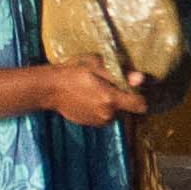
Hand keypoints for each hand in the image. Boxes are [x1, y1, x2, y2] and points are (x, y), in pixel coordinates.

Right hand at [34, 59, 148, 128]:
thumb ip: (121, 74)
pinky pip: (101, 116)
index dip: (139, 96)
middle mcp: (107, 114)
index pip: (140, 105)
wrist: (50, 89)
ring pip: (113, 112)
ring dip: (109, 104)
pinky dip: (98, 108)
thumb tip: (140, 79)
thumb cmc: (74, 72)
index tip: (133, 89)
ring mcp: (97, 121)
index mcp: (112, 99)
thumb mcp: (97, 66)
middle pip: (126, 108)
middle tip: (107, 84)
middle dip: (121, 98)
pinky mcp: (88, 123)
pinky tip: (87, 98)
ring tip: (94, 90)